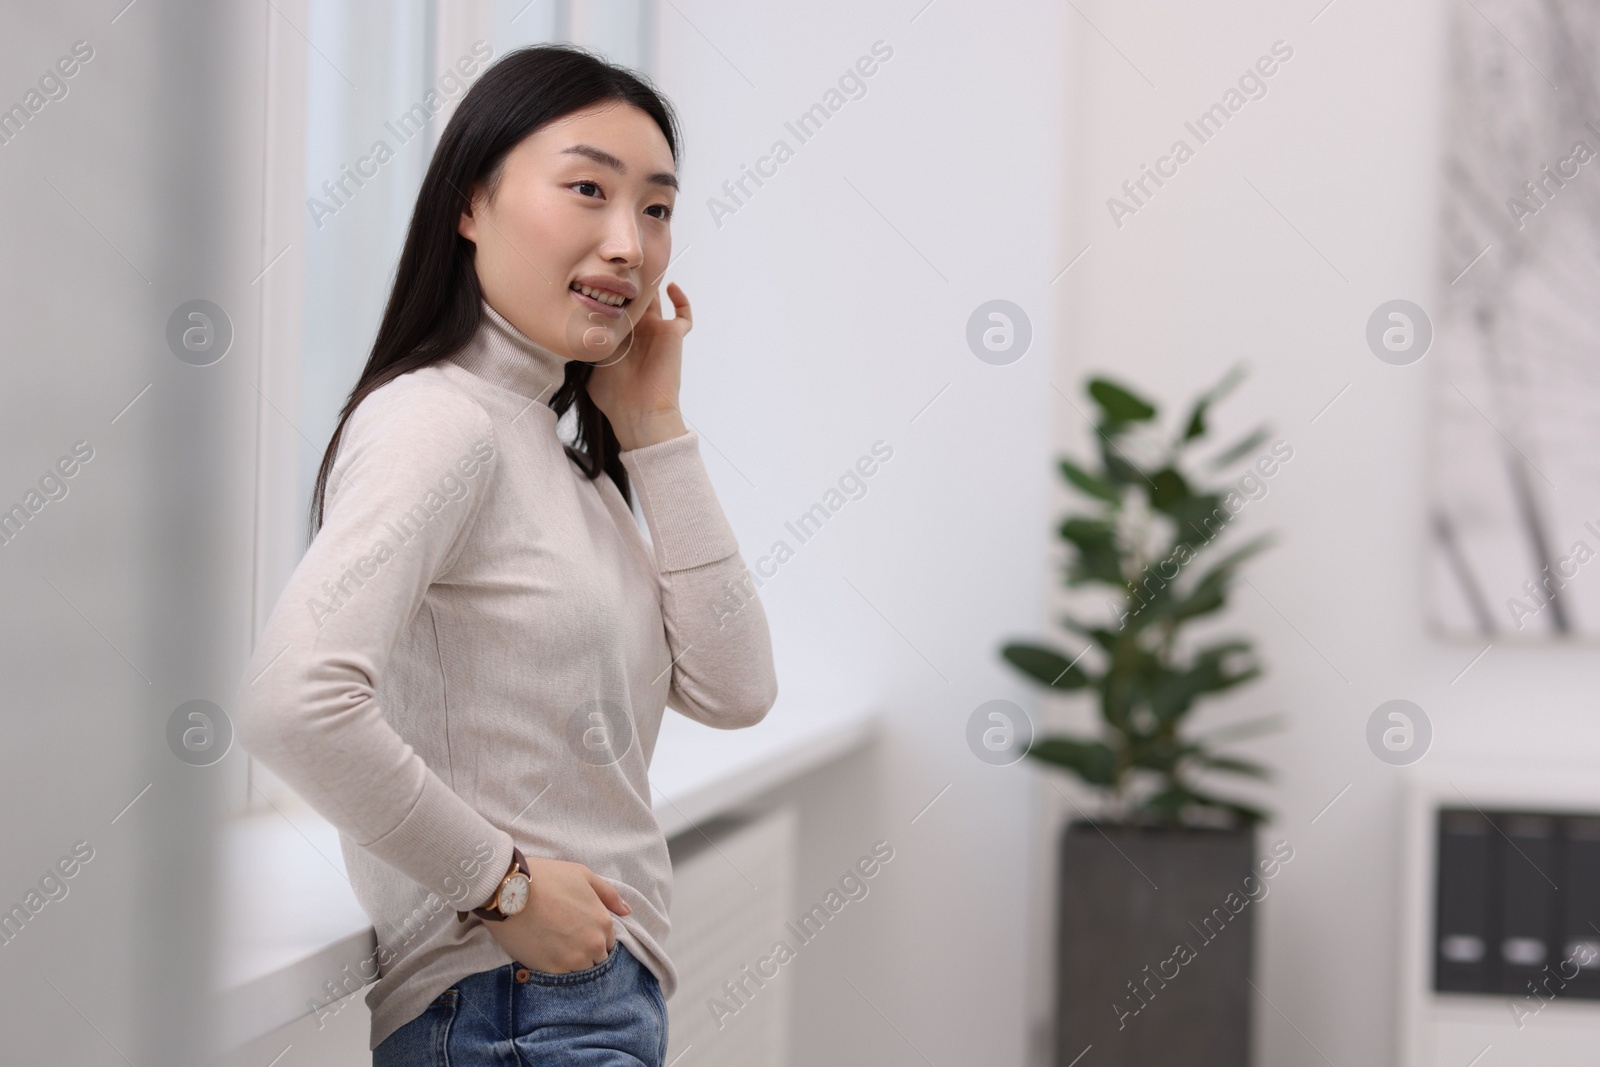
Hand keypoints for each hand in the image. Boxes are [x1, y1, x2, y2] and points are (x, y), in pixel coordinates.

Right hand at [480, 857, 631, 973]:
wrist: (509, 891)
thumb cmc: (546, 878)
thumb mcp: (583, 875)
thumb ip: (609, 895)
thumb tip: (627, 911)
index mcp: (603, 922)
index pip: (608, 941)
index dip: (593, 935)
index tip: (577, 929)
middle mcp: (593, 945)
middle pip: (597, 958)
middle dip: (585, 950)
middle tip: (563, 937)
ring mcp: (573, 960)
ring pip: (581, 970)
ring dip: (571, 961)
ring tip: (552, 944)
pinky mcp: (551, 970)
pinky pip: (561, 976)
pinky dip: (555, 967)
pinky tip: (543, 951)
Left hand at [586, 281, 690, 450]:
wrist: (640, 414)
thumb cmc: (614, 398)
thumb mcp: (589, 367)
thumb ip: (582, 348)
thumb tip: (560, 334)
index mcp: (620, 338)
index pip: (614, 309)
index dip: (607, 293)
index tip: (595, 276)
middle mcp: (639, 333)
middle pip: (634, 300)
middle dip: (628, 283)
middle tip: (619, 264)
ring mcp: (657, 333)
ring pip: (657, 300)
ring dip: (652, 284)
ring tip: (643, 266)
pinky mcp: (673, 336)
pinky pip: (684, 314)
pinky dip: (681, 299)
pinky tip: (670, 286)